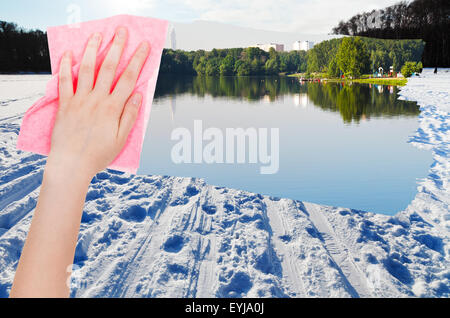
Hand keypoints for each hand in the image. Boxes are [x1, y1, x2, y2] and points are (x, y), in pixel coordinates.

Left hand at [47, 26, 149, 179]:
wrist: (71, 164)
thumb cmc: (98, 155)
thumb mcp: (120, 139)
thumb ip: (129, 116)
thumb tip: (138, 95)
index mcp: (112, 108)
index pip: (128, 79)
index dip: (137, 60)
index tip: (144, 46)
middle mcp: (96, 99)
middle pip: (108, 68)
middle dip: (117, 47)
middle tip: (122, 31)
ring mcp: (79, 100)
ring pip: (86, 69)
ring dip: (92, 50)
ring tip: (98, 35)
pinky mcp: (65, 104)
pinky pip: (64, 81)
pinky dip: (65, 66)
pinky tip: (68, 53)